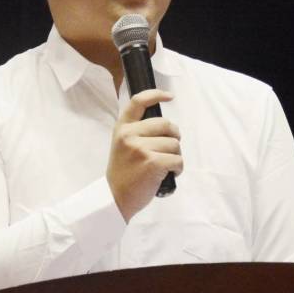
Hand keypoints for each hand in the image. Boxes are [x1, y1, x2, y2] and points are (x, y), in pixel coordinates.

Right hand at [107, 89, 181, 221]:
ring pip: (174, 144)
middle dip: (174, 136)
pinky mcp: (152, 162)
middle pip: (166, 125)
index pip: (138, 102)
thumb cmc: (123, 173)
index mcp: (122, 128)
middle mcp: (130, 134)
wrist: (115, 197)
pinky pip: (177, 159)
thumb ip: (137, 132)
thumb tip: (165, 126)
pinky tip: (169, 173)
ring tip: (165, 166)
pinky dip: (178, 168)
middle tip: (170, 149)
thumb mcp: (122, 145)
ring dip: (176, 156)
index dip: (156, 95)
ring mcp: (140, 148)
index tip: (169, 96)